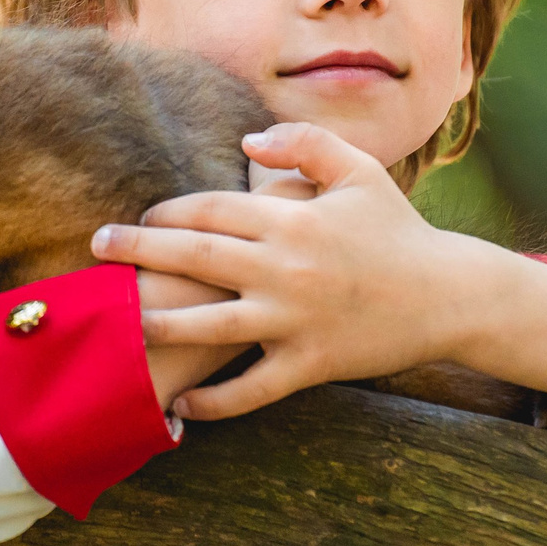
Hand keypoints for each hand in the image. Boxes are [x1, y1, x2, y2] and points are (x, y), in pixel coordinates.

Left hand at [89, 121, 493, 418]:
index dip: (165, 214)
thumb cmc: (397, 229)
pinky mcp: (310, 365)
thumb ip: (303, 143)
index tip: (135, 221)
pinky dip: (214, 401)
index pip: (210, 210)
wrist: (449, 294)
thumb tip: (247, 142)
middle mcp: (287, 268)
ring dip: (159, 325)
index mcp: (293, 219)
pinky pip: (251, 389)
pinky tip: (182, 403)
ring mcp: (296, 320)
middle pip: (195, 258)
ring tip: (122, 322)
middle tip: (97, 249)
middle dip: (139, 252)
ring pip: (210, 326)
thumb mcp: (359, 171)